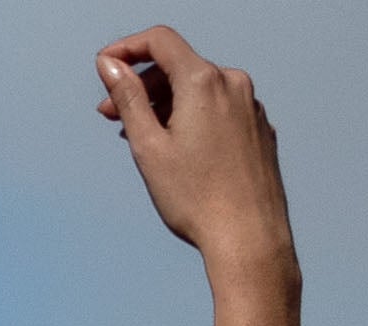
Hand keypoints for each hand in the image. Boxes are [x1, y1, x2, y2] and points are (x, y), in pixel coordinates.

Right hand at [95, 30, 293, 276]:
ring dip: (168, 105)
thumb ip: (128, 98)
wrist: (250, 242)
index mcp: (203, 81)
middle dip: (143, 87)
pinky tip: (182, 151)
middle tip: (113, 116)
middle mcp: (233, 84)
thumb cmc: (199, 202)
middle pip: (179, 67)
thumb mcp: (150, 147)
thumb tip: (111, 65)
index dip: (127, 48)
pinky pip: (221, 112)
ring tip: (146, 138)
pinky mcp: (261, 131)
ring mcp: (251, 107)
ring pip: (200, 91)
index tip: (107, 66)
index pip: (159, 41)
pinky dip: (197, 120)